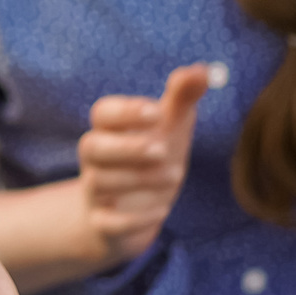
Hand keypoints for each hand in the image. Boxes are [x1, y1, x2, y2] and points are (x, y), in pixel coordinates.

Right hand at [75, 65, 206, 265]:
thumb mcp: (169, 128)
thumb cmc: (151, 159)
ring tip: (174, 175)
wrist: (134, 212)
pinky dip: (134, 218)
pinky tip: (162, 210)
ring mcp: (96, 193)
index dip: (125, 111)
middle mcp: (96, 160)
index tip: (157, 112)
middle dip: (126, 147)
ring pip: (100, 183)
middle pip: (91, 146)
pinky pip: (107, 222)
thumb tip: (204, 70)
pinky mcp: (103, 224)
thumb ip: (183, 98)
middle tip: (162, 148)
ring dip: (139, 179)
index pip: (102, 113)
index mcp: (110, 130)